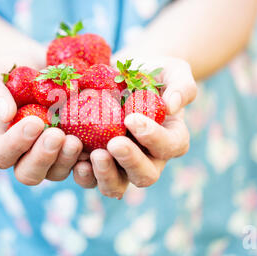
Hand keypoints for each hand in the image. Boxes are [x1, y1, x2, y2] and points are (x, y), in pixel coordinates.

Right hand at [0, 54, 83, 184]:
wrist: (37, 65)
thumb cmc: (8, 69)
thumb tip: (5, 114)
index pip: (1, 154)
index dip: (16, 144)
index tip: (34, 122)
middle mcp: (23, 155)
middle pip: (29, 173)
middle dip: (44, 157)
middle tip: (57, 136)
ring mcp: (50, 155)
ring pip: (57, 172)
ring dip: (67, 159)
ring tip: (76, 140)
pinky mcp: (72, 148)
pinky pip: (82, 163)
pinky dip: (90, 159)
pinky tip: (99, 146)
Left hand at [73, 56, 196, 198]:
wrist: (121, 73)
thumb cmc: (152, 72)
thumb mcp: (173, 70)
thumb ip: (181, 85)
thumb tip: (172, 106)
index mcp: (171, 138)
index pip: (170, 146)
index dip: (154, 137)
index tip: (132, 118)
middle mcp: (148, 158)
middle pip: (145, 175)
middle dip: (130, 162)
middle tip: (114, 143)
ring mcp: (120, 164)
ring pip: (117, 185)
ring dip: (105, 175)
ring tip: (92, 156)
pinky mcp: (96, 162)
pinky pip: (91, 178)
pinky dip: (83, 173)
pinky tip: (75, 159)